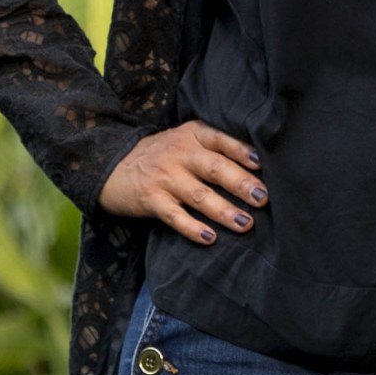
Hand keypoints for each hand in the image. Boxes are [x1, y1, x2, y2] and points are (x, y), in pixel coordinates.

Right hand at [98, 121, 266, 244]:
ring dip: (223, 210)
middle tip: (262, 198)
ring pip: (199, 195)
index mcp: (193, 135)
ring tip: (245, 223)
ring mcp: (165, 177)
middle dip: (240, 183)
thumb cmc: (162, 154)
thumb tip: (257, 168)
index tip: (262, 165)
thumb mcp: (185, 140)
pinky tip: (209, 238)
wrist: (113, 164)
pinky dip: (192, 228)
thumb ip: (213, 148)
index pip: (221, 140)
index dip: (242, 152)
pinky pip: (175, 216)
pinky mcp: (151, 200)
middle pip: (214, 168)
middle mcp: (180, 154)